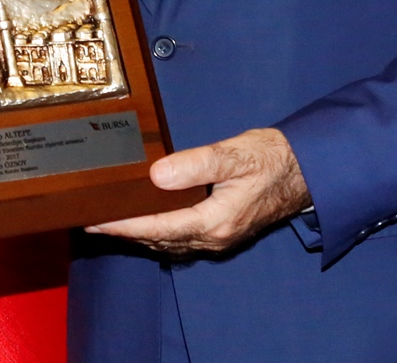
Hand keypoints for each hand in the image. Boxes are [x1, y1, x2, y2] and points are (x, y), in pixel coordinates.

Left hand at [86, 128, 309, 254]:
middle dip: (124, 232)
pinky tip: (145, 220)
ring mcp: (218, 238)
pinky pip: (180, 237)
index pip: (158, 228)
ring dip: (139, 234)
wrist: (305, 172)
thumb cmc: (272, 160)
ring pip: (169, 242)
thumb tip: (157, 174)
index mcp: (215, 221)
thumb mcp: (234, 155)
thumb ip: (196, 164)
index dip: (124, 226)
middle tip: (91, 220)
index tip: (96, 221)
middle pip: (159, 239)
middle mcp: (214, 237)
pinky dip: (157, 231)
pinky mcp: (221, 231)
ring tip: (109, 222)